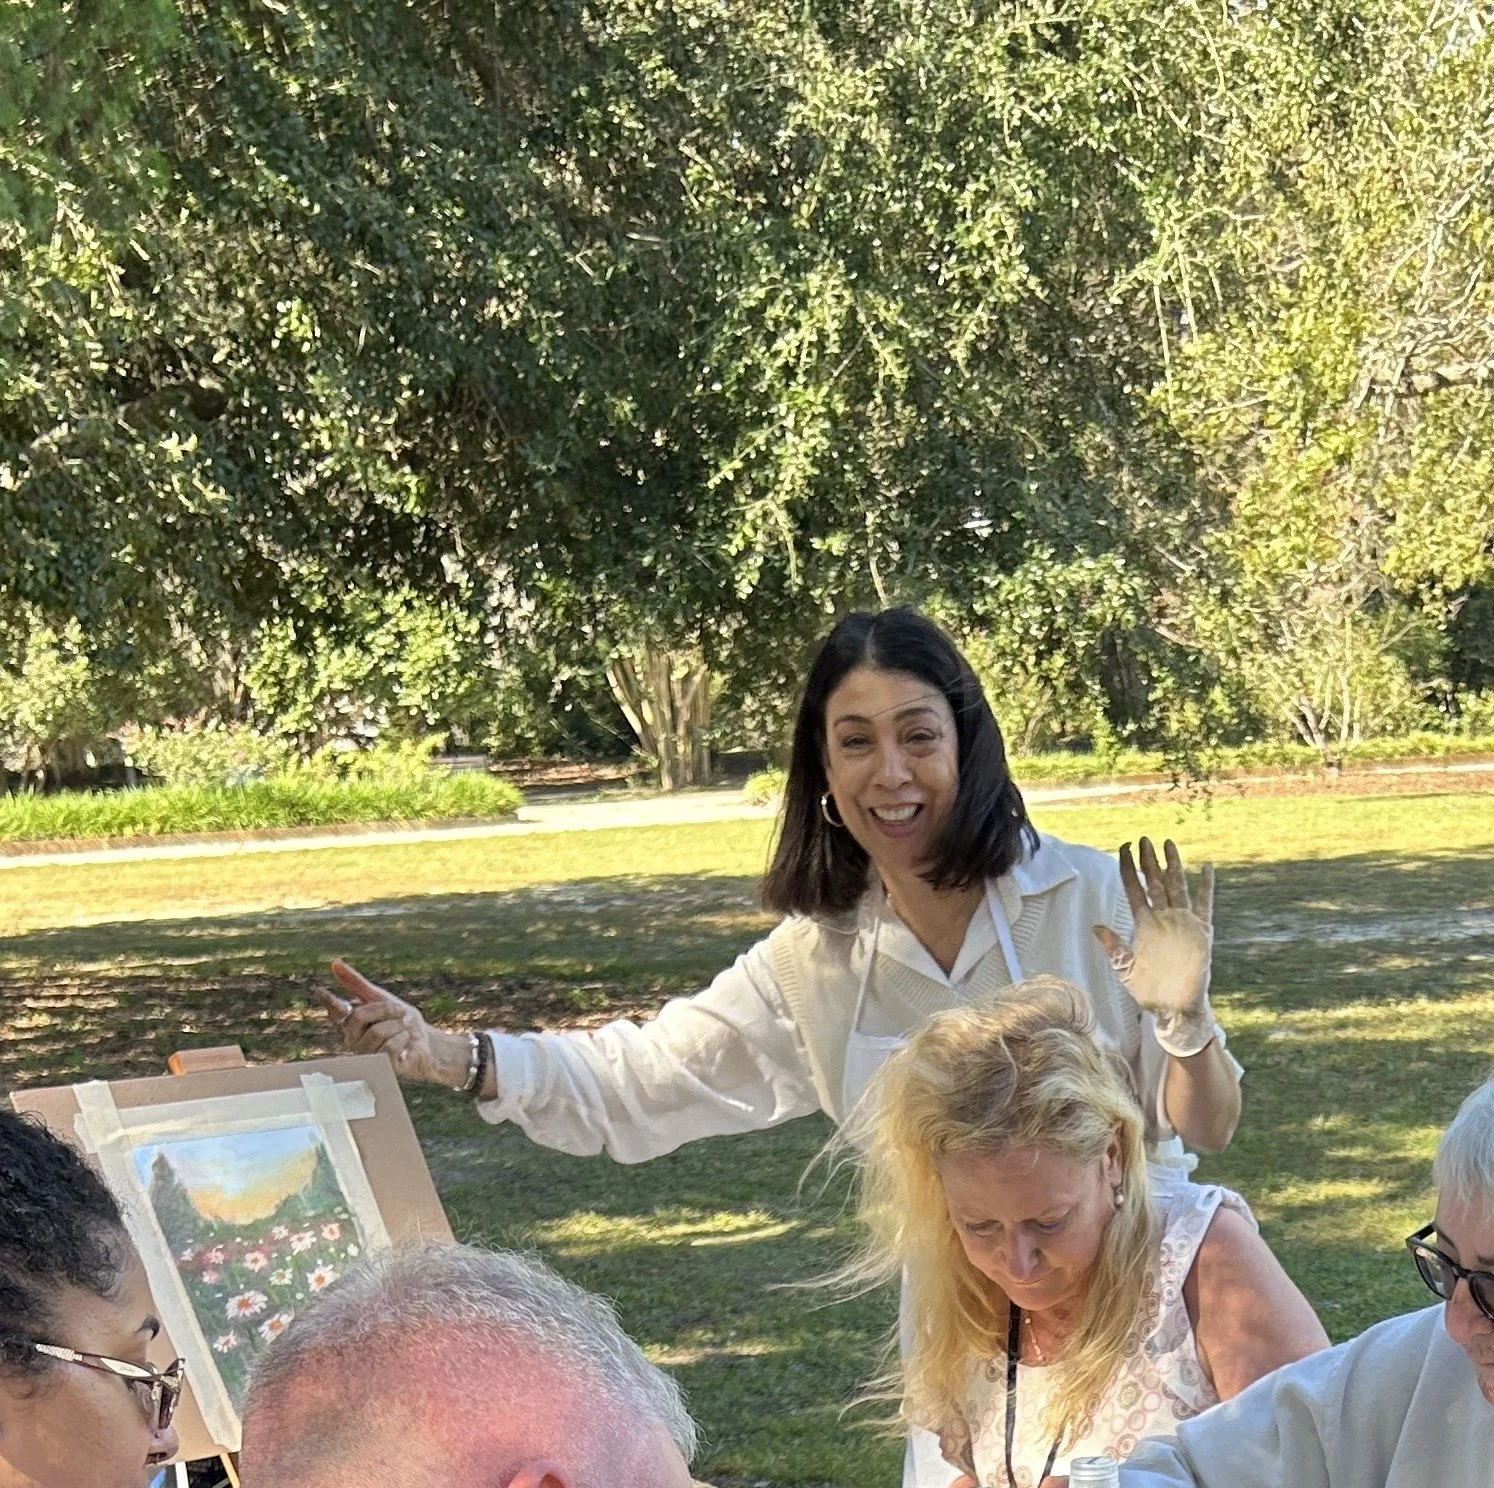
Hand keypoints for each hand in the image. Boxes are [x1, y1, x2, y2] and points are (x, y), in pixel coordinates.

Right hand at [316, 959, 473, 1087]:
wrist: (427, 1043)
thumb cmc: (402, 1021)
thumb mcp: (382, 998)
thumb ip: (357, 984)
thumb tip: (335, 963)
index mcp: (352, 1022)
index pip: (336, 1011)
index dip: (328, 1001)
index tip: (319, 990)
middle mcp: (353, 1040)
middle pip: (359, 1016)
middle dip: (385, 1009)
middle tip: (400, 1012)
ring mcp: (365, 1055)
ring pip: (377, 1032)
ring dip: (398, 1025)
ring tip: (404, 1029)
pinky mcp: (379, 1066)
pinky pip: (388, 1046)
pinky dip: (402, 1039)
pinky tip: (405, 1045)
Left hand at [1092, 837, 1217, 1058]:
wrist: (1175, 1008)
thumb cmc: (1149, 990)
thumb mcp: (1126, 969)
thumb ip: (1114, 948)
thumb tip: (1095, 927)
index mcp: (1143, 924)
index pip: (1134, 889)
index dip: (1128, 869)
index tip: (1124, 848)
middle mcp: (1162, 918)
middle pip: (1155, 882)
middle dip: (1149, 861)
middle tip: (1144, 839)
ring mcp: (1182, 923)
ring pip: (1177, 887)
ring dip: (1173, 866)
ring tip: (1169, 844)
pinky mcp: (1201, 932)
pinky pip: (1204, 905)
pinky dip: (1206, 886)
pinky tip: (1205, 867)